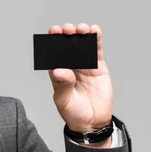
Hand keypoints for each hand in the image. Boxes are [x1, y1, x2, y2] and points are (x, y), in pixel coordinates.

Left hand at [48, 23, 112, 145]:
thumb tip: (59, 71)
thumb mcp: (64, 100)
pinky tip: (94, 31)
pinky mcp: (97, 68)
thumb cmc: (73, 112)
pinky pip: (96, 52)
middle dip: (66, 36)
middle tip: (66, 29)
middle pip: (67, 47)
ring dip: (81, 35)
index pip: (53, 55)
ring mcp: (83, 66)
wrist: (91, 122)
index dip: (52, 43)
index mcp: (57, 73)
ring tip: (81, 29)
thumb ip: (62, 85)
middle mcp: (69, 67)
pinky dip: (96, 41)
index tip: (53, 32)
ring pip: (81, 47)